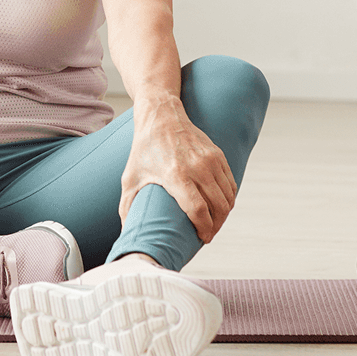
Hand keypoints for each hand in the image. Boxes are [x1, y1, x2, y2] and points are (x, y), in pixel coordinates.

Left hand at [120, 95, 236, 243]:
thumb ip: (127, 206)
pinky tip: (220, 206)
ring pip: (227, 197)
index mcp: (176, 175)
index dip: (204, 229)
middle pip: (217, 207)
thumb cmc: (144, 149)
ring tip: (214, 222)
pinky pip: (231, 183)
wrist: (161, 116)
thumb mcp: (130, 177)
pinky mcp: (217, 155)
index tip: (203, 239)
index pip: (198, 210)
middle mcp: (197, 167)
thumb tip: (125, 232)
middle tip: (209, 234)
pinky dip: (229, 198)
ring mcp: (210, 160)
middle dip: (216, 226)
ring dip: (224, 214)